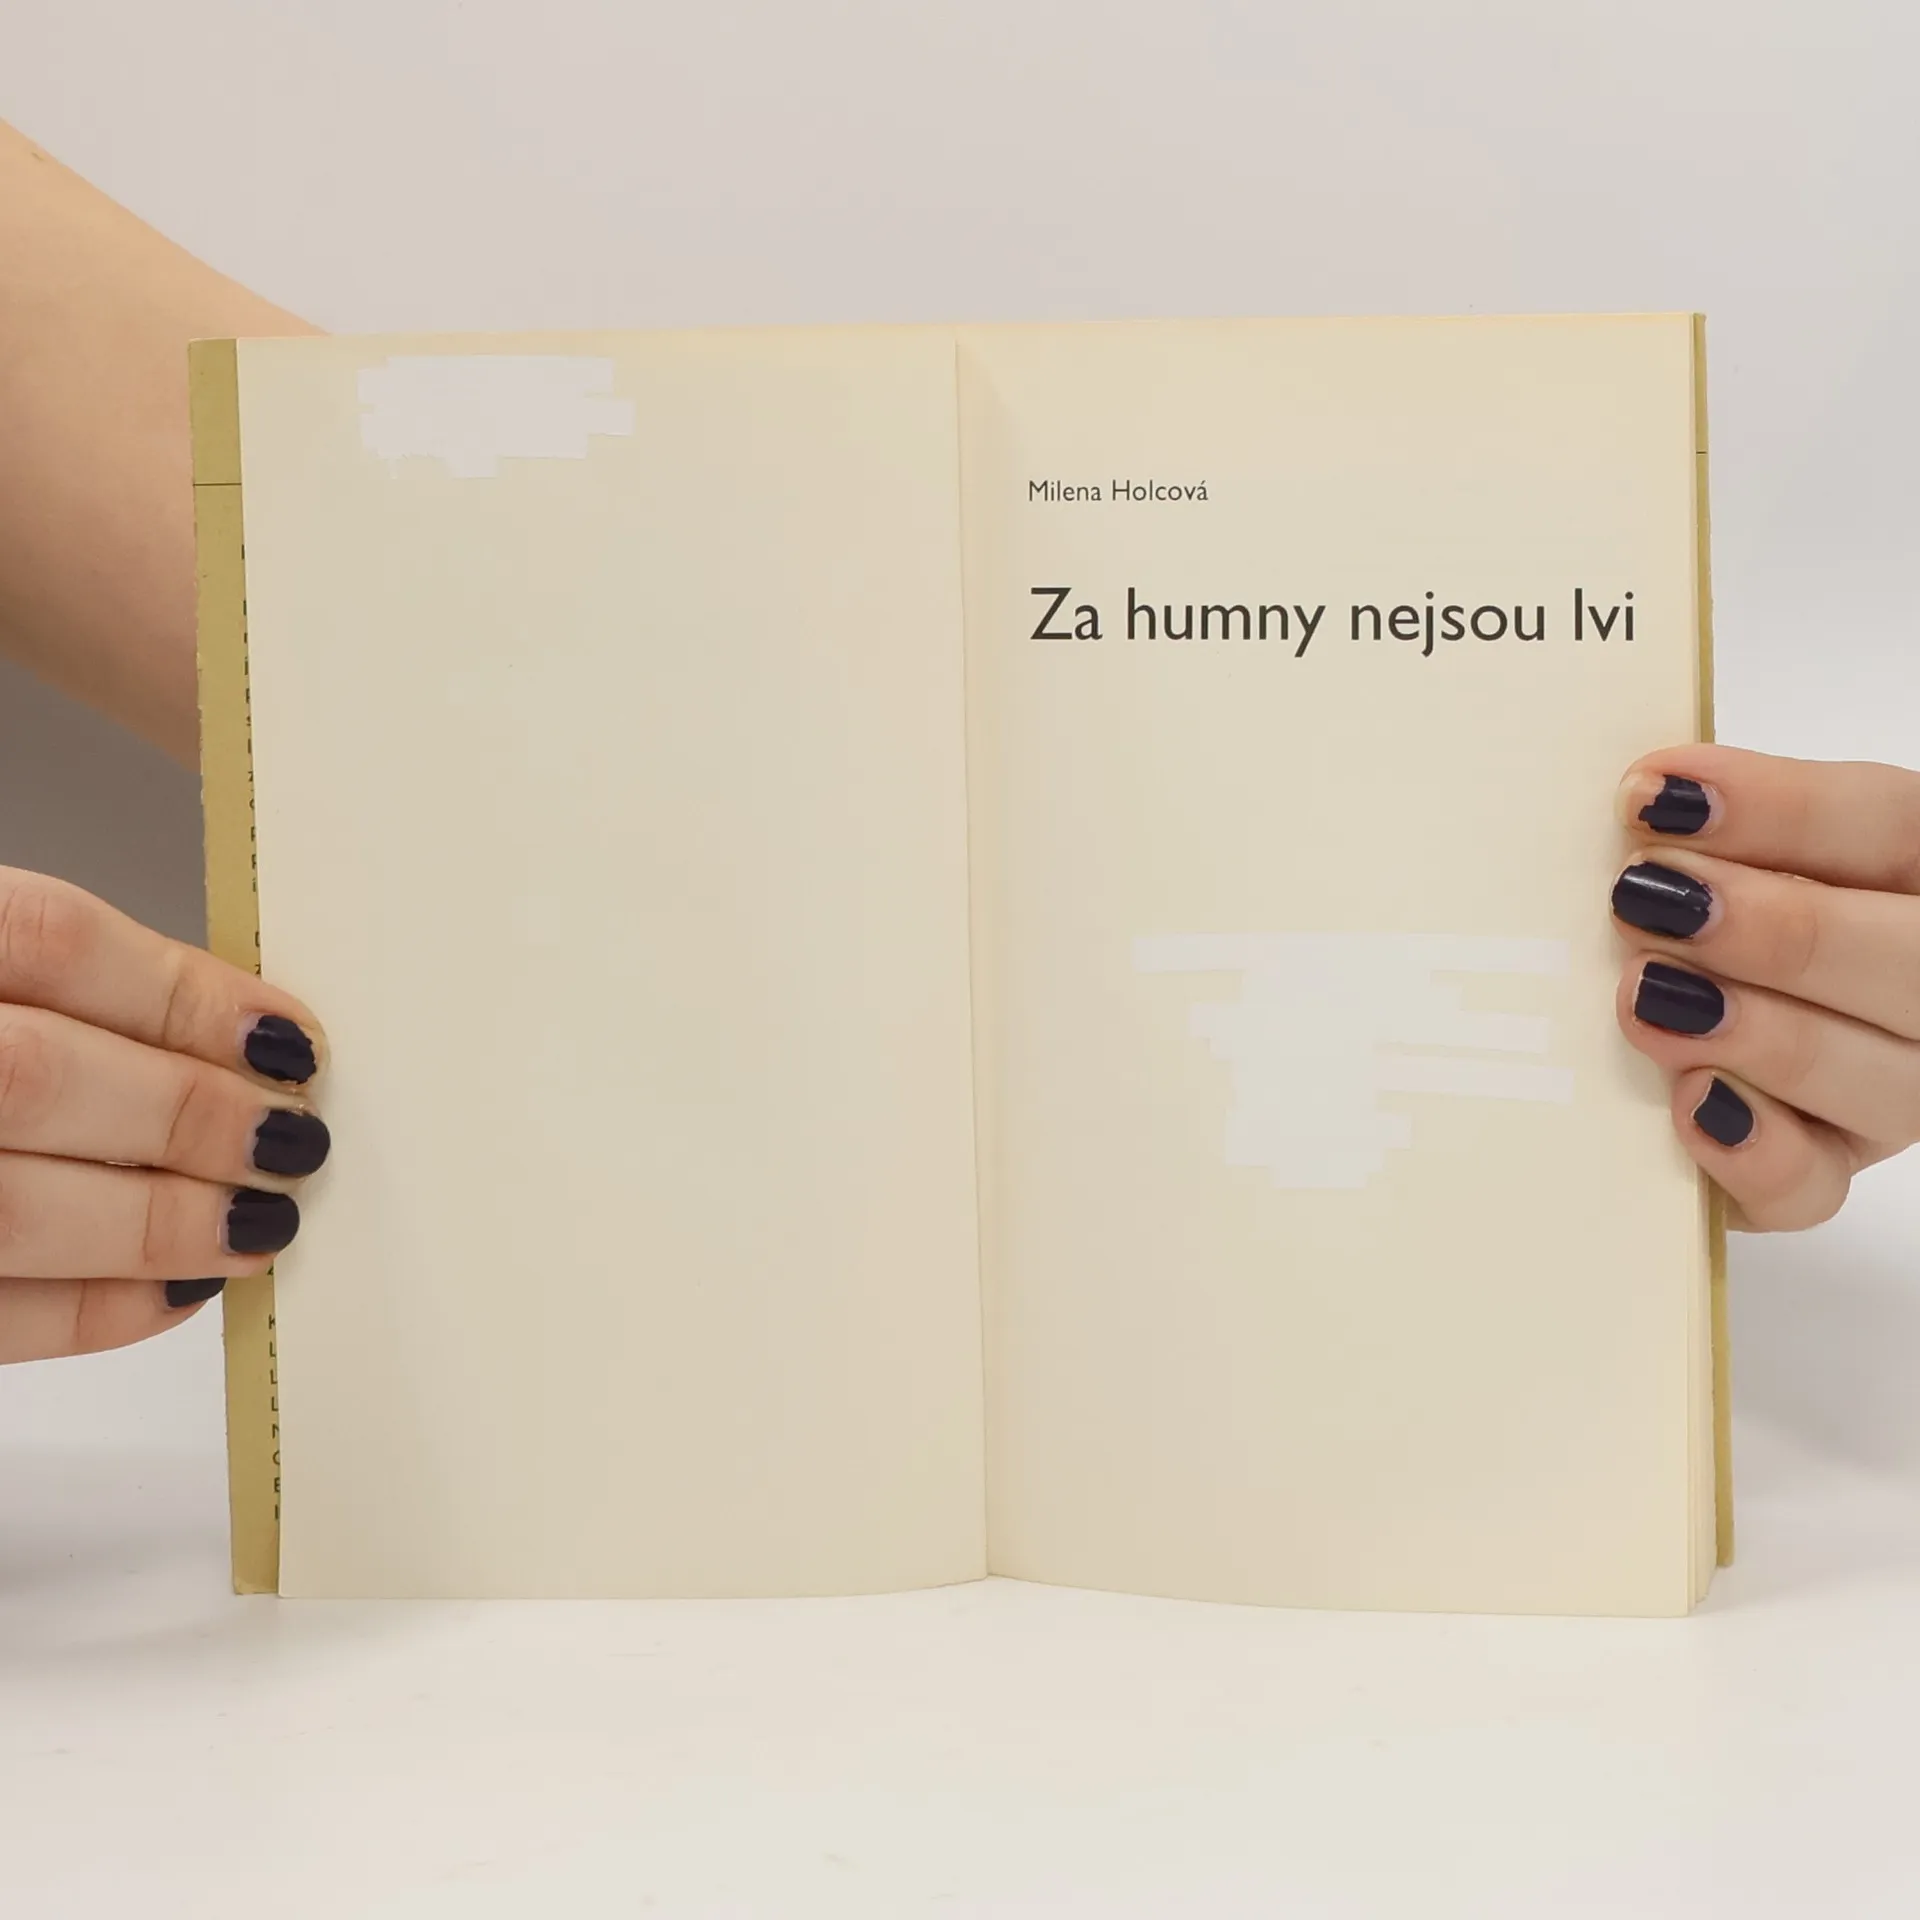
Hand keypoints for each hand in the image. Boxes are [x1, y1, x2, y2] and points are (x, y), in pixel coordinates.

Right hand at [0, 867, 327, 1361]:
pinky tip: (174, 1292)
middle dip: (190, 1116)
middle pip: (36, 1075)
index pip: (49, 938)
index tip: (290, 1038)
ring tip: (260, 1220)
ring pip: (8, 1206)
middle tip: (295, 1139)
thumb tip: (233, 1040)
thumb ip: (51, 988)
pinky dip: (85, 1310)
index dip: (185, 993)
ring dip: (158, 1219)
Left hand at [1613, 744, 1919, 1230]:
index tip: (1660, 796)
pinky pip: (1813, 1184)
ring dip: (1761, 1033)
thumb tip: (1650, 800)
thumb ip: (1713, 828)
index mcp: (1915, 876)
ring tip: (1644, 994)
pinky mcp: (1825, 1170)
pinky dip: (1754, 1149)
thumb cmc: (1704, 911)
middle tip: (1648, 900)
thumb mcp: (1721, 849)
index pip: (1893, 825)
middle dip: (1780, 929)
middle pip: (1911, 960)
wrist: (1686, 1015)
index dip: (1785, 809)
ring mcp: (1892, 1089)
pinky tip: (1688, 1101)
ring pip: (1882, 1081)